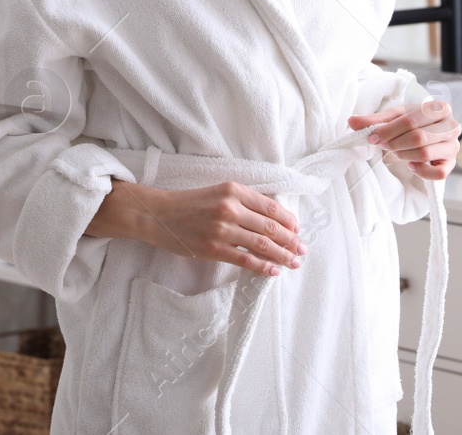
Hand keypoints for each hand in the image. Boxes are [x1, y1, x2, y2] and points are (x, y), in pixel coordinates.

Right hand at [86, 179, 307, 276]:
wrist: (159, 214)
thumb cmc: (190, 203)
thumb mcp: (218, 192)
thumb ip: (243, 201)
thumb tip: (273, 218)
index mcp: (233, 190)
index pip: (270, 207)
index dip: (288, 220)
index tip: (298, 230)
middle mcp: (230, 208)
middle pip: (270, 226)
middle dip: (290, 241)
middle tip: (302, 250)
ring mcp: (222, 230)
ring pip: (261, 244)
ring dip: (282, 255)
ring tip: (294, 262)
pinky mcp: (214, 249)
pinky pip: (245, 260)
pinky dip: (263, 266)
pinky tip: (274, 271)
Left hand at [348, 100, 460, 180]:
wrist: (424, 133)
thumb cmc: (410, 123)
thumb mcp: (392, 118)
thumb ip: (372, 120)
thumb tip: (351, 121)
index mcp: (439, 107)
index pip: (411, 120)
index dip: (388, 131)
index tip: (372, 138)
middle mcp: (451, 125)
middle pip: (418, 138)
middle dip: (396, 144)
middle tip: (385, 146)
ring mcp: (453, 145)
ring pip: (425, 154)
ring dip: (404, 155)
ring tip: (397, 152)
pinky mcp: (451, 163)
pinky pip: (439, 173)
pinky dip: (422, 171)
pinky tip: (411, 165)